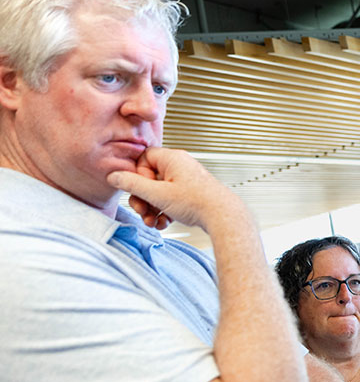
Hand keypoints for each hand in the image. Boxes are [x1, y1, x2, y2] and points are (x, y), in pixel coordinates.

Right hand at [107, 148, 243, 230]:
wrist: (224, 217)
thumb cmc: (197, 202)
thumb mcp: (157, 194)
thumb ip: (132, 185)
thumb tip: (114, 176)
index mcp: (172, 158)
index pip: (143, 159)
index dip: (137, 176)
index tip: (140, 191)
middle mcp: (180, 166)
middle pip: (149, 178)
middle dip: (143, 198)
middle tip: (143, 211)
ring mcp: (186, 180)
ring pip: (159, 192)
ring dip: (151, 208)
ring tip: (153, 222)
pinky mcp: (191, 193)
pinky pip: (170, 199)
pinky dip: (164, 211)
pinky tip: (164, 223)